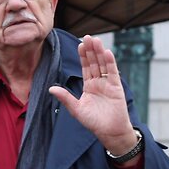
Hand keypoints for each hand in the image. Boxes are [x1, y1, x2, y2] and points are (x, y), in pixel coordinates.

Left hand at [49, 35, 137, 153]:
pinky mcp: (117, 88)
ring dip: (99, 53)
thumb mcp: (77, 109)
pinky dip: (110, 63)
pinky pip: (113, 73)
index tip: (80, 44)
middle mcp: (99, 83)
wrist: (110, 132)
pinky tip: (107, 53)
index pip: (85, 67)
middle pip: (94, 63)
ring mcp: (108, 84)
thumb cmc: (94, 122)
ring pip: (103, 65)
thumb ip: (65, 97)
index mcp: (89, 86)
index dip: (83, 56)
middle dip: (90, 50)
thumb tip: (51, 88)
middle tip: (87, 36)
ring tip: (96, 40)